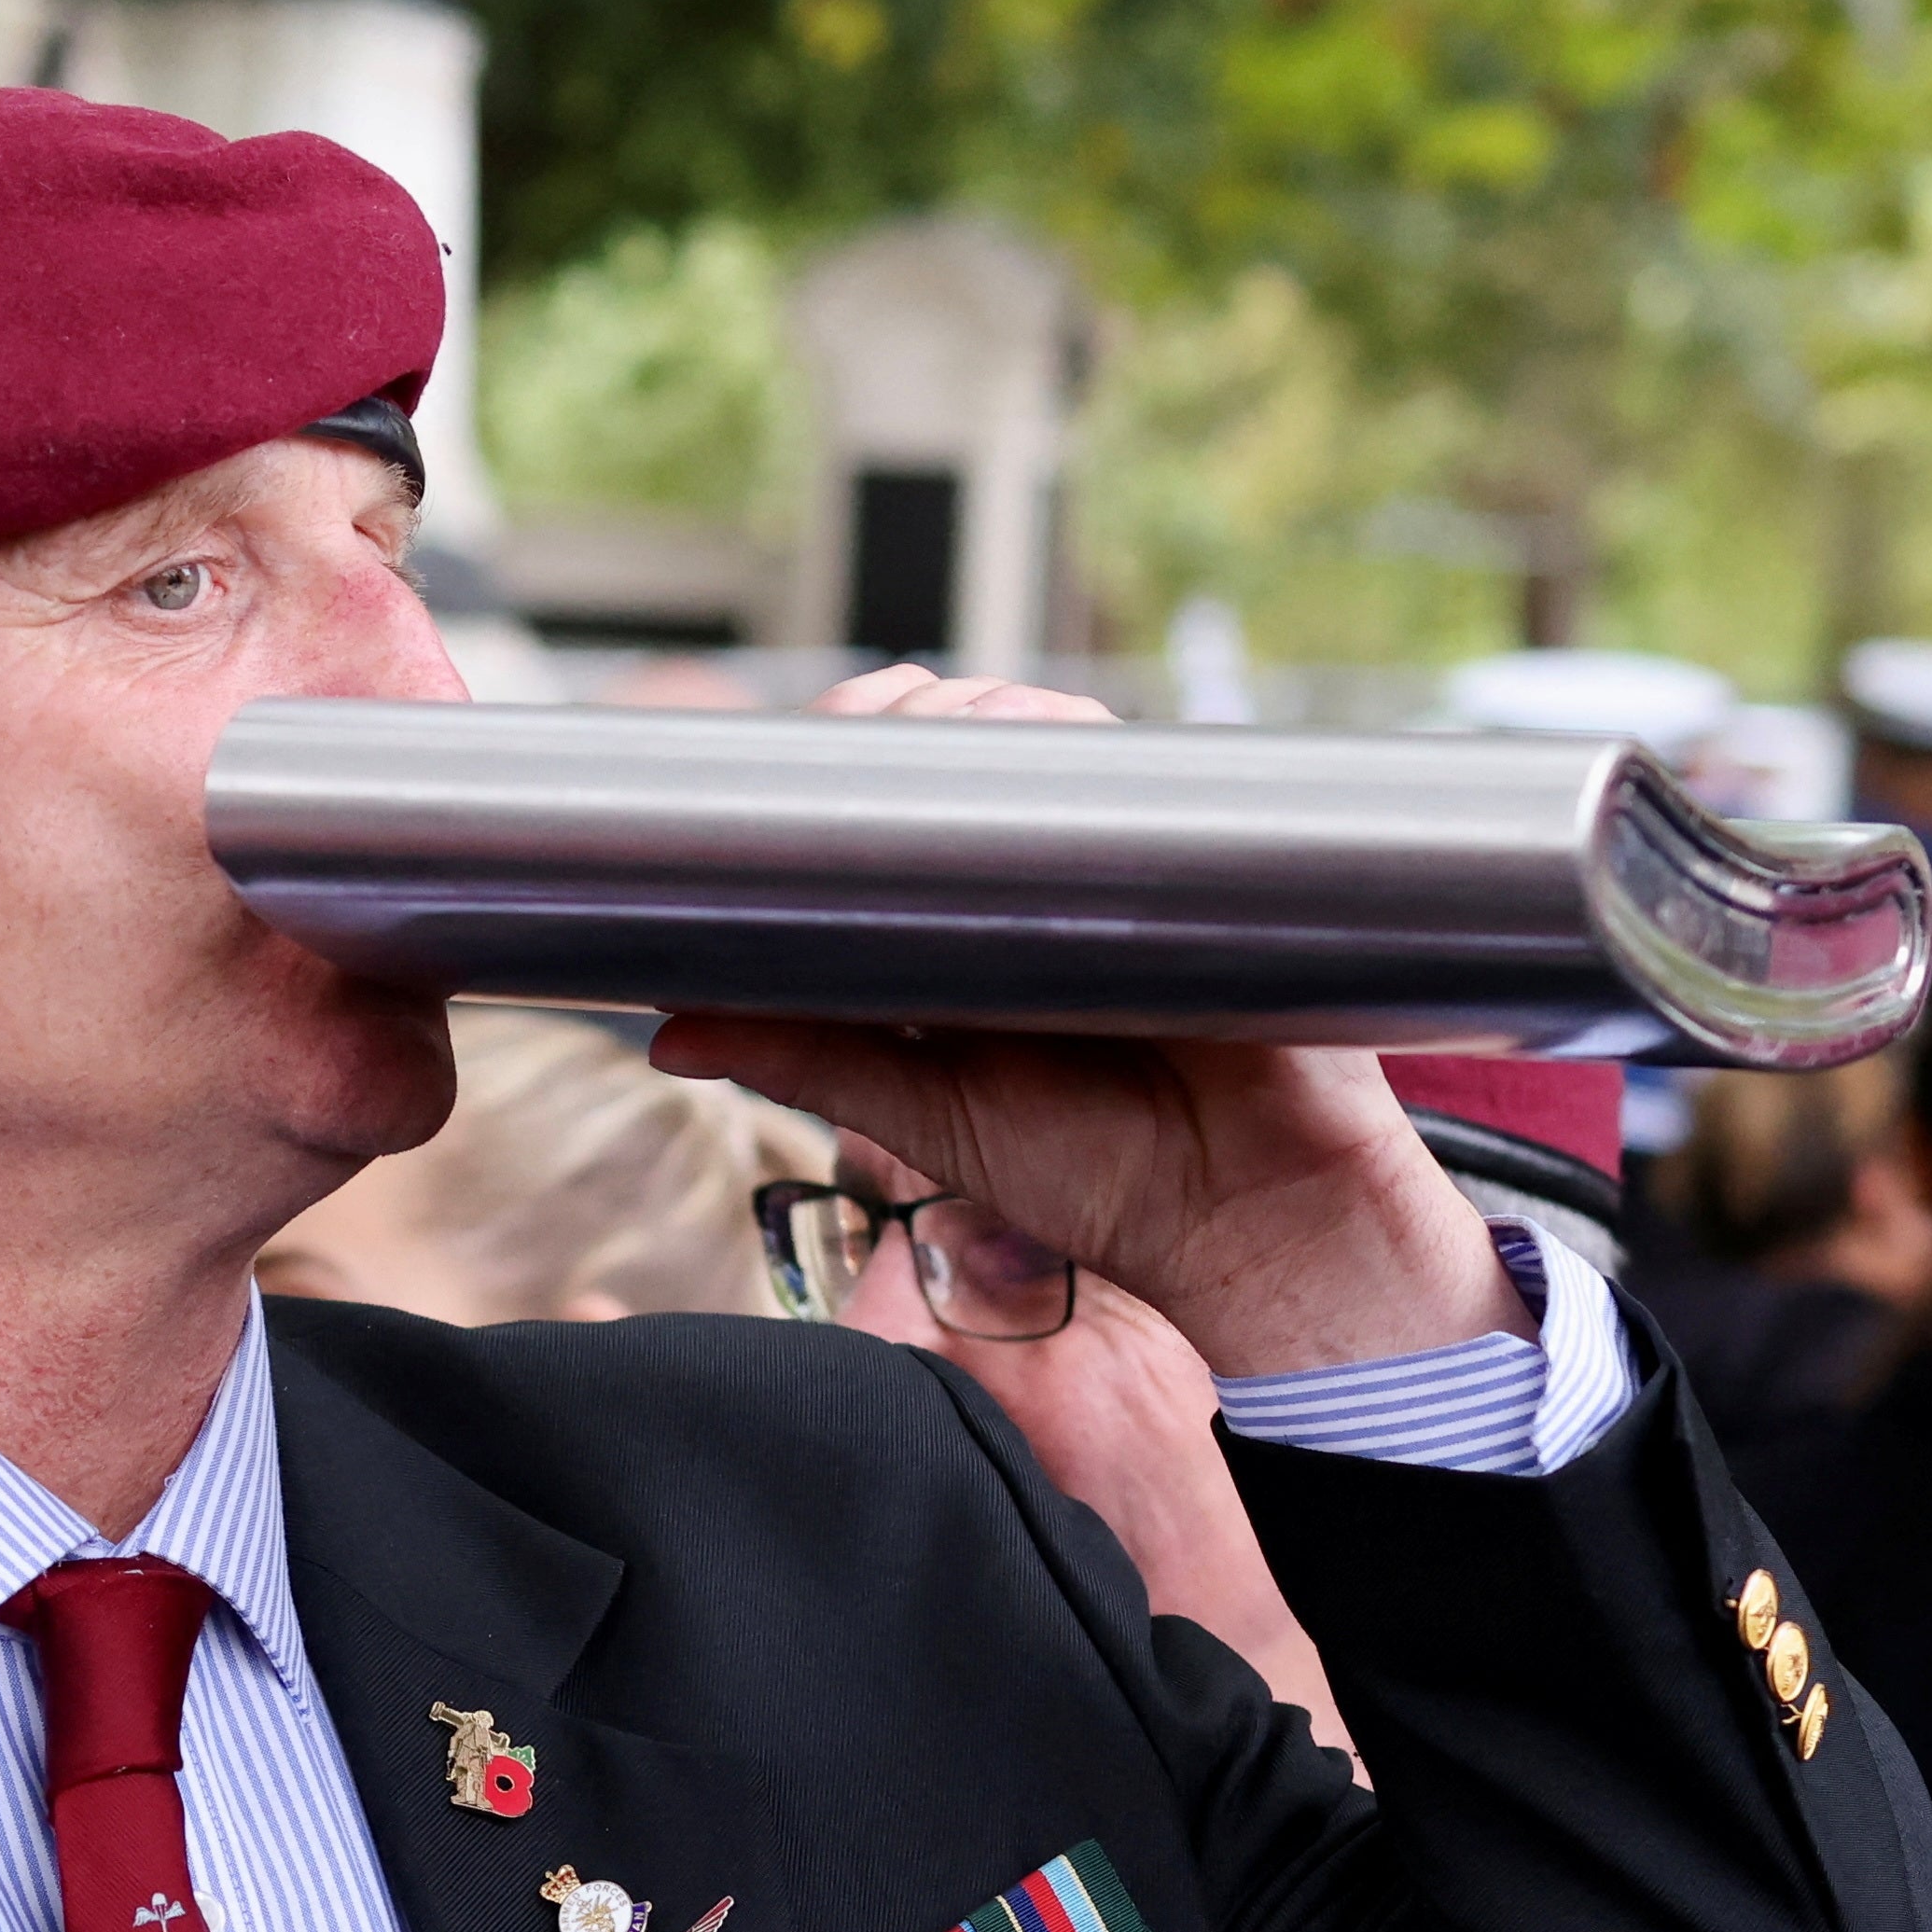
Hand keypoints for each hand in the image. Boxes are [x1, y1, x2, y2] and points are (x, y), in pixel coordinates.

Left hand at [646, 668, 1526, 1378]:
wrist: (1264, 1216)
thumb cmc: (1106, 1180)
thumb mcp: (932, 1117)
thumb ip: (811, 1062)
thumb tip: (667, 1033)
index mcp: (963, 946)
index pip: (884, 832)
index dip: (839, 777)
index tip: (788, 755)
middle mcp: (1037, 897)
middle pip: (958, 766)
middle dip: (905, 722)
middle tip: (867, 718)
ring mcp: (1117, 870)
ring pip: (1039, 750)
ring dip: (983, 716)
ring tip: (936, 721)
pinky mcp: (1195, 863)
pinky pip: (1134, 773)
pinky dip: (1076, 741)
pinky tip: (1036, 727)